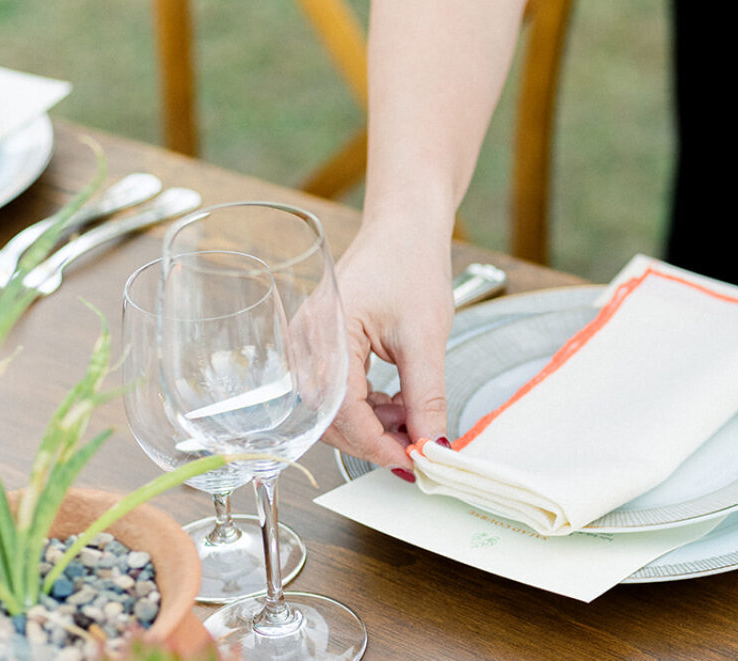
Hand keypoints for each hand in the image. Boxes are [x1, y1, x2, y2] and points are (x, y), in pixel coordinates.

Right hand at [321, 222, 453, 475]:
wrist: (405, 228)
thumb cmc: (410, 264)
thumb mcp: (426, 337)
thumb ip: (426, 396)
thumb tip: (432, 444)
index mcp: (324, 335)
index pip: (341, 412)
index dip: (377, 444)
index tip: (413, 460)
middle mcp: (305, 344)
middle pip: (329, 419)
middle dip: (375, 440)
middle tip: (419, 447)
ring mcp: (310, 347)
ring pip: (334, 412)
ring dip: (374, 427)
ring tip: (415, 422)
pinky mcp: (323, 349)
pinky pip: (339, 395)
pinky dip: (370, 409)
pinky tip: (400, 406)